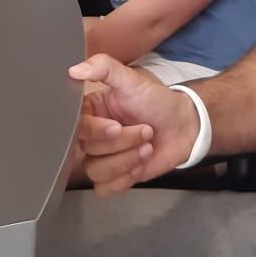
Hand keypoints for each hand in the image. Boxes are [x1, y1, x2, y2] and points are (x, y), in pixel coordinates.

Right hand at [69, 54, 199, 194]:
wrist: (182, 126)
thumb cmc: (157, 101)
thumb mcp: (132, 79)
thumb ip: (104, 68)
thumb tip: (74, 70)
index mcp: (90, 112)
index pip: (76, 127)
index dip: (96, 131)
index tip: (117, 125)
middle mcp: (92, 136)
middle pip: (90, 150)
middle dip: (123, 143)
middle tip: (146, 130)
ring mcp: (101, 158)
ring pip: (96, 171)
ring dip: (127, 160)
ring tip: (147, 146)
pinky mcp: (113, 177)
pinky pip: (105, 188)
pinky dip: (125, 179)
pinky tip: (140, 164)